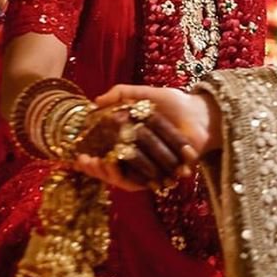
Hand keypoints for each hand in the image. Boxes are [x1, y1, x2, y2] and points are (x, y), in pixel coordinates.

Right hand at [73, 85, 214, 191]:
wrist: (200, 115)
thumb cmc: (176, 104)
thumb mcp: (147, 95)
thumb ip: (124, 94)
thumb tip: (96, 100)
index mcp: (130, 140)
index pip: (104, 152)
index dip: (88, 156)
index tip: (76, 154)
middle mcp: (137, 156)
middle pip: (108, 168)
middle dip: (94, 168)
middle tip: (82, 161)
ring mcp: (148, 167)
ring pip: (120, 177)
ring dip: (105, 174)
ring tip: (97, 165)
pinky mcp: (158, 174)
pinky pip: (138, 182)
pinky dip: (125, 178)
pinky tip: (114, 168)